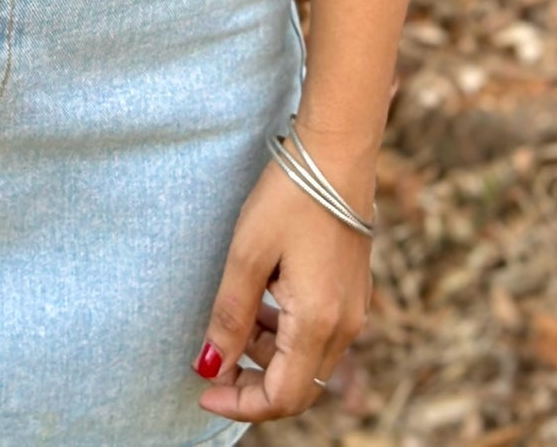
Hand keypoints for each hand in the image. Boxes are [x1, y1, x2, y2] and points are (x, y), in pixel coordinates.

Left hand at [192, 124, 374, 422]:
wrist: (337, 154)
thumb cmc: (290, 198)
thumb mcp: (248, 255)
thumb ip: (230, 316)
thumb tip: (210, 367)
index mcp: (319, 323)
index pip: (282, 397)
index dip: (240, 403)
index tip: (203, 391)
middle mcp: (345, 326)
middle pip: (298, 387)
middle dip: (252, 385)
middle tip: (212, 363)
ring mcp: (354, 310)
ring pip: (308, 361)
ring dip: (269, 355)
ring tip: (237, 317)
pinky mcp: (353, 292)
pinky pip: (319, 334)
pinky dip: (287, 333)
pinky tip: (264, 299)